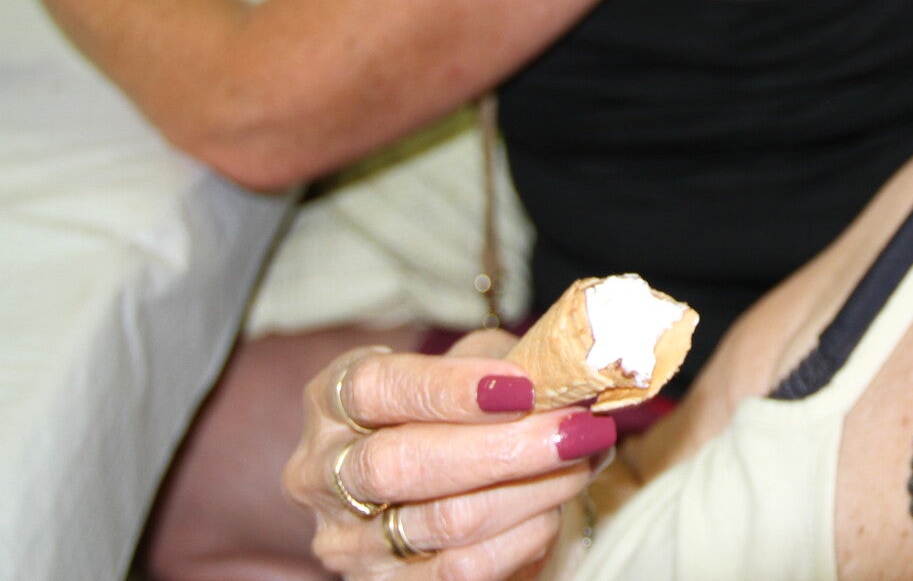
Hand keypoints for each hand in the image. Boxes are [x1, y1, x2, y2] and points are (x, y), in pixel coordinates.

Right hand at [285, 333, 618, 579]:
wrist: (444, 486)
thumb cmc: (459, 410)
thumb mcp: (470, 366)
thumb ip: (509, 360)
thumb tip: (569, 369)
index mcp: (331, 401)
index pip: (375, 388)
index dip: (449, 388)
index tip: (522, 387)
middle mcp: (321, 473)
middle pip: (402, 463)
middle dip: (502, 447)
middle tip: (575, 428)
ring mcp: (350, 540)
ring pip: (446, 520)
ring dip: (532, 489)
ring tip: (585, 457)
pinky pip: (464, 569)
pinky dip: (525, 534)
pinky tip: (557, 505)